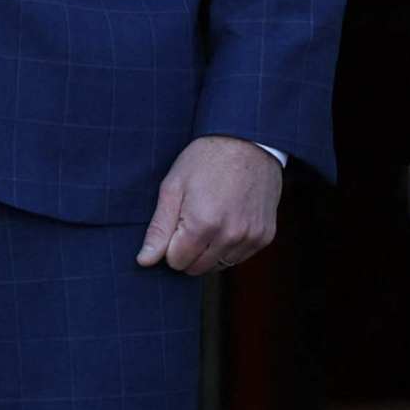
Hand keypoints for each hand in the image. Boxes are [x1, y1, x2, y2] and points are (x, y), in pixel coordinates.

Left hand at [138, 135, 282, 275]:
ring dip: (210, 251)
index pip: (175, 262)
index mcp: (203, 224)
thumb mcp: (173, 187)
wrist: (249, 140)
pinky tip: (229, 220)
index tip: (176, 222)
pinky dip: (230, 246)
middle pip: (196, 268)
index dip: (170, 245)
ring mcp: (251, 237)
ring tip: (211, 218)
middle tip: (191, 219)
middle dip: (188, 251)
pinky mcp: (264, 236)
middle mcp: (230, 236)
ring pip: (218, 266)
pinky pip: (239, 257)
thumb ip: (159, 228)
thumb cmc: (206, 159)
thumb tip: (144, 261)